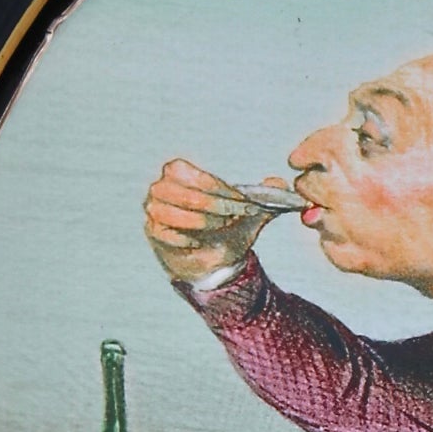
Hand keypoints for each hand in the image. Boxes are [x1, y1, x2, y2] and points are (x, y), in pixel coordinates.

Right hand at [144, 159, 281, 282]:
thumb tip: (279, 183)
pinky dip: (183, 238)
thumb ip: (265, 196)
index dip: (217, 187)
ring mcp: (154, 212)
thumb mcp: (249, 211)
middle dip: (211, 204)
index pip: (191, 174)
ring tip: (219, 226)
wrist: (214, 259)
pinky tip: (198, 242)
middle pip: (178, 192)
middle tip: (232, 215)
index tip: (240, 200)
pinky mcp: (154, 234)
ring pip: (167, 212)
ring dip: (198, 220)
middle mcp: (161, 188)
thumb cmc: (226, 227)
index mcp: (179, 172)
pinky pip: (164, 233)